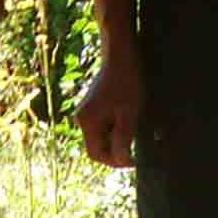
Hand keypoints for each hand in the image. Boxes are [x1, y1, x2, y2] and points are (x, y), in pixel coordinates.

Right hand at [76, 52, 143, 167]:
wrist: (119, 55)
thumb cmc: (126, 82)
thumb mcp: (128, 114)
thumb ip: (123, 140)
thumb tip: (122, 162)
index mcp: (87, 122)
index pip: (96, 155)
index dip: (115, 162)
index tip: (134, 160)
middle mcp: (81, 119)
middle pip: (98, 148)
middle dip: (117, 150)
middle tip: (136, 143)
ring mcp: (86, 114)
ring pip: (102, 139)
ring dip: (118, 139)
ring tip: (132, 124)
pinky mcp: (92, 109)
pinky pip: (104, 128)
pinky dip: (116, 129)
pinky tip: (127, 117)